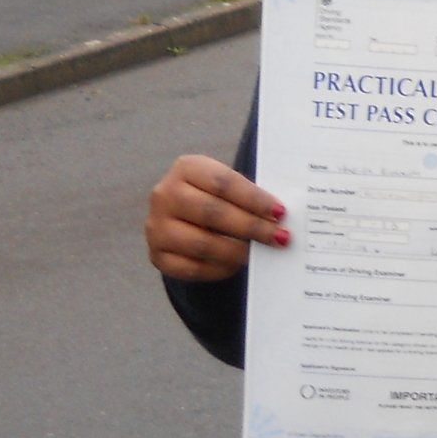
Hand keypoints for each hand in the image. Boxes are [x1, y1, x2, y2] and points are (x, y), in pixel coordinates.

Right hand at [145, 154, 287, 282]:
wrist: (182, 215)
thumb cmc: (216, 196)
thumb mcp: (227, 185)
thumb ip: (249, 196)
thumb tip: (279, 216)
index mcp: (186, 168)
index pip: (223, 183)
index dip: (254, 199)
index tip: (280, 212)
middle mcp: (165, 195)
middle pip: (212, 212)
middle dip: (251, 226)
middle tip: (279, 236)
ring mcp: (156, 227)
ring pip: (202, 243)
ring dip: (237, 251)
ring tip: (260, 253)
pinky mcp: (157, 255)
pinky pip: (191, 268)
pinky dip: (219, 269)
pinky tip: (237, 265)